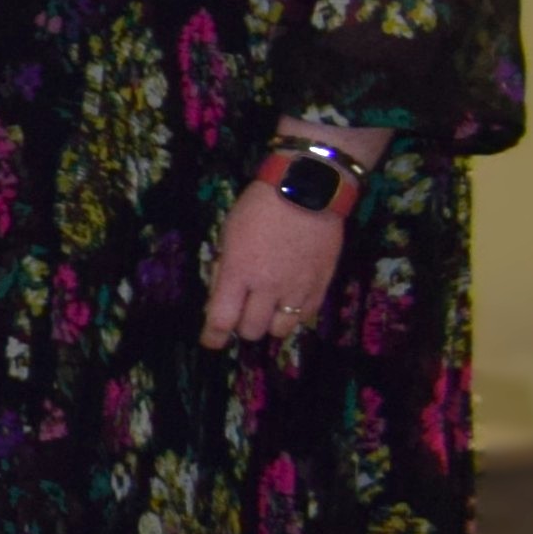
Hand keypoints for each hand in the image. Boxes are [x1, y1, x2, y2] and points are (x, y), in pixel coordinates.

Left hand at [199, 179, 348, 350]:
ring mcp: (297, 288)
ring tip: (266, 310)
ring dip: (269, 324)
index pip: (222, 319)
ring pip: (280, 329)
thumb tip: (219, 299)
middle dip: (242, 327)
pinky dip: (293, 315)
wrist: (307, 192)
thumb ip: (224, 270)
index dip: (213, 336)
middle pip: (252, 330)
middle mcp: (268, 287)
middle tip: (241, 314)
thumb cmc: (259, 208)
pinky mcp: (321, 285)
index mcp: (239, 272)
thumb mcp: (229, 236)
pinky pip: (305, 317)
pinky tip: (288, 302)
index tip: (210, 342)